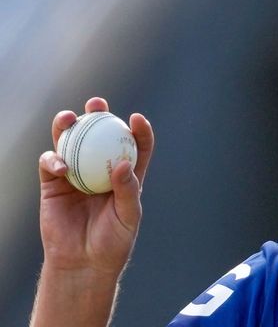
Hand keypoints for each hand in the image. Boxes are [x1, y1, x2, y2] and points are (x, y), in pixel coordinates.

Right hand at [38, 97, 153, 274]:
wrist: (83, 262)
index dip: (138, 129)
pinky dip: (54, 159)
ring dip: (68, 125)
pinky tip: (60, 164)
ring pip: (70, 142)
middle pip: (99, 135)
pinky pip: (50, 163)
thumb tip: (122, 164)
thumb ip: (128, 190)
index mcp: (126, 174)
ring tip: (70, 117)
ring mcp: (76, 174)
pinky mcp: (53, 184)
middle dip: (98, 113)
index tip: (136, 118)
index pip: (135, 146)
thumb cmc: (113, 241)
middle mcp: (100, 169)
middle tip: (97, 103)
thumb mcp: (129, 217)